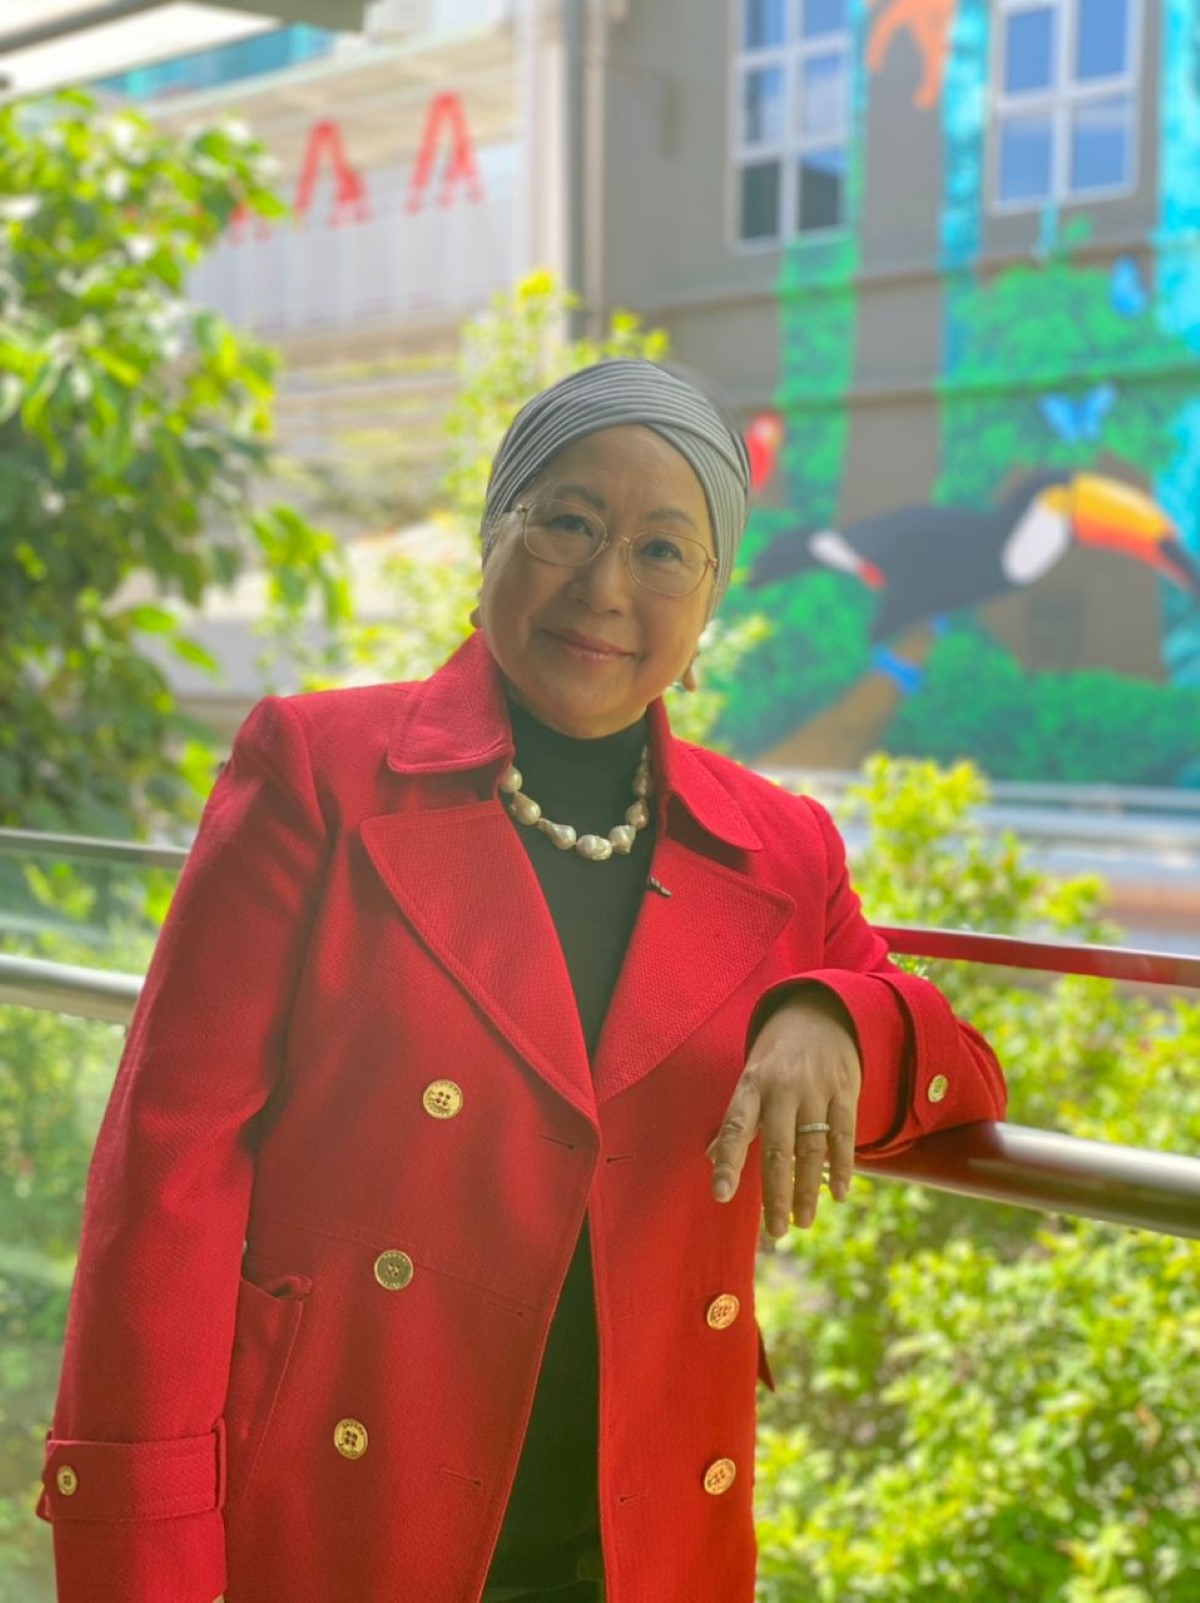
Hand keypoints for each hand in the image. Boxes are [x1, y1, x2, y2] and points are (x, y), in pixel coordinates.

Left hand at [708, 987, 861, 1235]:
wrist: (820, 1013)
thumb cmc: (777, 1057)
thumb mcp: (750, 1078)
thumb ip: (737, 1118)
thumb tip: (711, 1158)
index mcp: (751, 1085)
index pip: (735, 1127)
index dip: (727, 1162)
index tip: (721, 1196)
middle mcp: (782, 1088)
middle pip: (777, 1148)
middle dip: (776, 1193)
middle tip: (776, 1231)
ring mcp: (816, 1088)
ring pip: (811, 1148)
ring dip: (808, 1190)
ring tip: (803, 1221)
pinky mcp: (845, 1089)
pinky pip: (844, 1134)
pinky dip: (841, 1166)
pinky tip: (838, 1193)